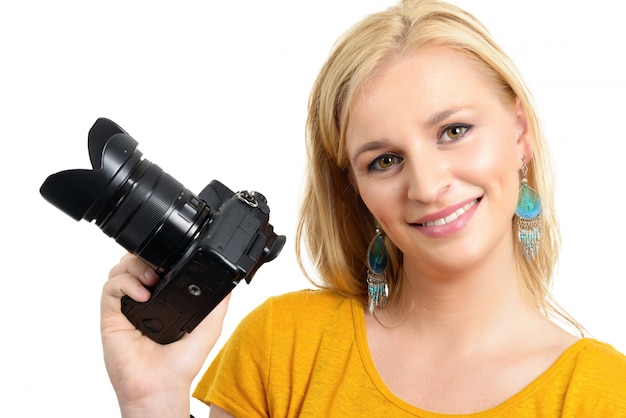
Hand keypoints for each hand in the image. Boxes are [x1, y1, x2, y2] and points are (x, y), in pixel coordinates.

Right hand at [101, 253, 228, 416]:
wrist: (162, 386)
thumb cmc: (181, 364)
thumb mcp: (209, 327)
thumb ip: (218, 303)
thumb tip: (230, 281)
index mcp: (162, 299)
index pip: (155, 264)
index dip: (161, 254)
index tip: (174, 255)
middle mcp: (141, 300)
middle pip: (134, 261)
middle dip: (146, 256)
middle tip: (160, 267)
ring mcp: (125, 307)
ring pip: (120, 269)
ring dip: (135, 266)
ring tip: (152, 280)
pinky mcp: (111, 316)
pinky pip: (109, 288)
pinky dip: (125, 283)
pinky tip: (142, 295)